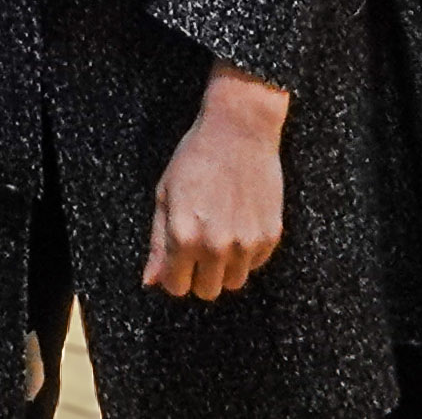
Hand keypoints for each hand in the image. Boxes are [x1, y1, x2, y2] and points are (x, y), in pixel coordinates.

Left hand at [144, 67, 288, 297]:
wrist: (239, 130)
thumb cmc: (196, 158)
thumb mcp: (165, 195)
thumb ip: (158, 243)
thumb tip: (151, 282)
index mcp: (185, 237)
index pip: (176, 287)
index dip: (174, 274)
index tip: (177, 259)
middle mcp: (217, 246)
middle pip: (207, 292)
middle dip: (200, 275)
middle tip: (199, 247)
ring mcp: (247, 243)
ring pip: (234, 283)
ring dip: (225, 267)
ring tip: (220, 233)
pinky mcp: (271, 236)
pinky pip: (255, 264)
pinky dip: (247, 253)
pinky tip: (240, 222)